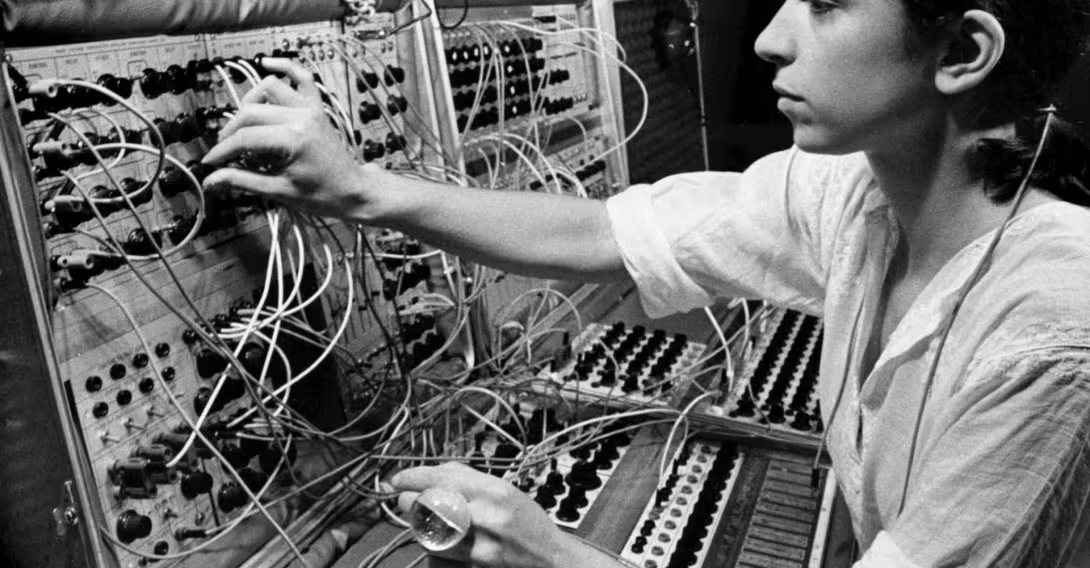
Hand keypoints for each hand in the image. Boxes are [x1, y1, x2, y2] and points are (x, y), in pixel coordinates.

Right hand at [201, 58, 373, 218]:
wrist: (352, 191)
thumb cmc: (321, 195)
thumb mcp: (278, 191)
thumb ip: (242, 181)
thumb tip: (211, 180)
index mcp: (293, 140)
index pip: (245, 138)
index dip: (223, 150)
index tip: (210, 161)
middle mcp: (301, 118)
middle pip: (251, 112)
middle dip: (232, 131)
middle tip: (225, 150)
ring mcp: (311, 109)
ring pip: (269, 89)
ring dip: (250, 102)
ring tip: (243, 123)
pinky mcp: (317, 107)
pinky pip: (303, 78)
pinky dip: (286, 68)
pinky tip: (267, 64)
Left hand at [392, 462, 574, 567]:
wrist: (552, 562)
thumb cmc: (530, 524)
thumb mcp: (507, 492)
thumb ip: (472, 481)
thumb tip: (436, 471)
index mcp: (496, 491)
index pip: (442, 478)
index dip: (413, 477)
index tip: (398, 479)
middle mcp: (487, 517)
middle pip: (429, 505)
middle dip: (409, 501)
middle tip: (404, 499)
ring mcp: (480, 547)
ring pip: (428, 533)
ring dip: (416, 525)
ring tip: (419, 519)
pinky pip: (439, 555)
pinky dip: (432, 547)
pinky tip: (437, 541)